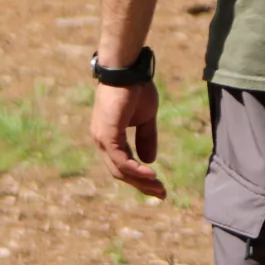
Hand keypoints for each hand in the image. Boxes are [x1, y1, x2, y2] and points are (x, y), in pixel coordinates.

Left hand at [91, 82, 165, 198]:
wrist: (128, 70)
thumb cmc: (136, 88)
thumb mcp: (146, 118)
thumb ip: (147, 138)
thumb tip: (150, 160)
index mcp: (110, 138)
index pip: (123, 165)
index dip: (140, 178)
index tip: (159, 187)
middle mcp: (102, 141)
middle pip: (120, 173)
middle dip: (142, 185)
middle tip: (162, 194)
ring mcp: (102, 138)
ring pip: (120, 170)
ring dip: (140, 181)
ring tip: (159, 188)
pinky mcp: (107, 133)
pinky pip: (120, 159)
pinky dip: (135, 169)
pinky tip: (151, 174)